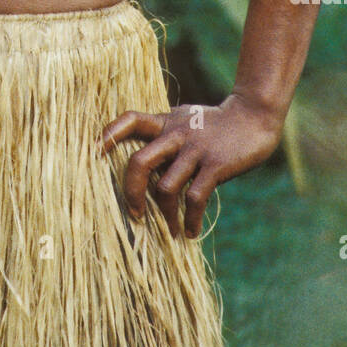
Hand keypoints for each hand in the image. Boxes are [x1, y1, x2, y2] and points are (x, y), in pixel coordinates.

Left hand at [99, 93, 282, 238]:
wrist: (254, 115)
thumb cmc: (214, 122)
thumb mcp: (184, 118)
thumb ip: (163, 134)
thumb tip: (141, 160)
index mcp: (164, 122)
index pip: (129, 120)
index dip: (108, 135)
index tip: (92, 155)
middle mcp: (175, 134)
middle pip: (139, 162)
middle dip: (131, 194)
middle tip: (134, 216)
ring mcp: (195, 150)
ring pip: (165, 187)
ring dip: (164, 215)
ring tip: (171, 230)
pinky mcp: (215, 165)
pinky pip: (195, 198)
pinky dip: (191, 219)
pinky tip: (192, 230)